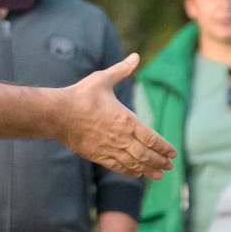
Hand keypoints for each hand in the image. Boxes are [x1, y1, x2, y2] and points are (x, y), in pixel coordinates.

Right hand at [54, 56, 173, 177]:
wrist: (58, 114)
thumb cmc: (81, 95)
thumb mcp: (103, 79)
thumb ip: (122, 70)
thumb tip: (136, 56)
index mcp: (126, 120)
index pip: (152, 138)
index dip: (164, 147)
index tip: (172, 153)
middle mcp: (121, 137)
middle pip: (146, 154)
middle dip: (160, 161)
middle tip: (169, 166)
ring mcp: (110, 148)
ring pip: (134, 163)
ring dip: (148, 169)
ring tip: (159, 175)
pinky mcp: (98, 155)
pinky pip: (118, 166)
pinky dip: (130, 171)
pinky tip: (137, 173)